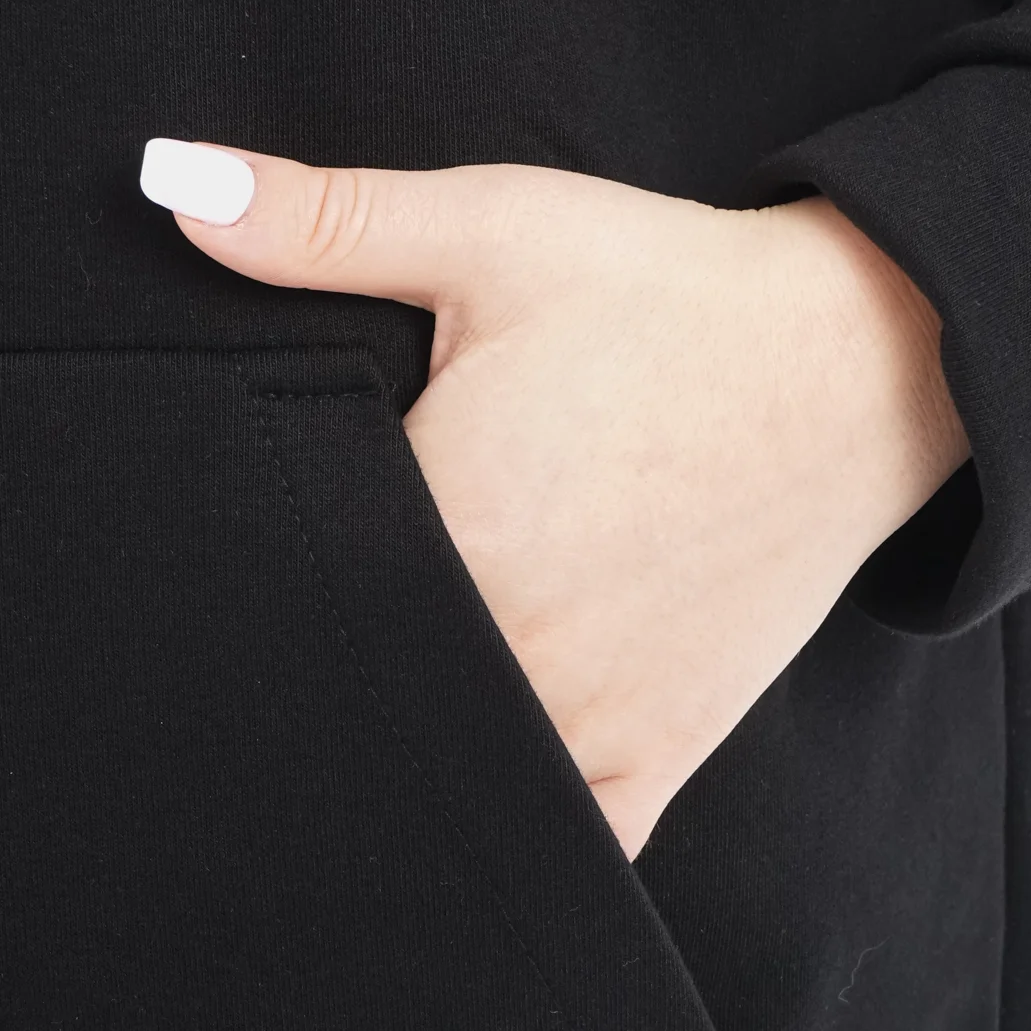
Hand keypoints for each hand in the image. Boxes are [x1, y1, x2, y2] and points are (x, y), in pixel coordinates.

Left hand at [143, 141, 969, 860]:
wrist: (856, 362)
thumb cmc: (673, 296)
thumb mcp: (494, 230)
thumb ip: (325, 225)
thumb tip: (175, 189)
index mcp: (450, 529)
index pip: (287, 592)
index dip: (250, 576)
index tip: (236, 568)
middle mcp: (512, 646)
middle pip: (364, 689)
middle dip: (327, 656)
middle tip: (318, 614)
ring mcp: (590, 715)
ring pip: (450, 774)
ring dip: (406, 738)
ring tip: (386, 686)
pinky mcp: (659, 747)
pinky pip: (570, 841)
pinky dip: (516, 829)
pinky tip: (480, 788)